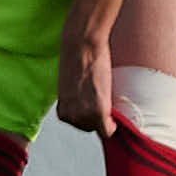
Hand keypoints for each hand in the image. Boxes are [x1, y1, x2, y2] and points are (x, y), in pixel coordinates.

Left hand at [51, 18, 116, 135]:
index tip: (94, 106)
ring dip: (104, 116)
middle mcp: (70, 116)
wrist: (81, 45)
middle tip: (100, 97)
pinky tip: (113, 116)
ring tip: (103, 96)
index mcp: (62, 111)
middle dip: (96, 115)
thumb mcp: (71, 88)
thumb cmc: (76, 59)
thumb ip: (77, 101)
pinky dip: (112, 126)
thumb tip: (88, 106)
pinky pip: (108, 131)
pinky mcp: (98, 111)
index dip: (89, 115)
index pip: (80, 124)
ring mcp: (84, 115)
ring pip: (100, 127)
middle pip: (90, 127)